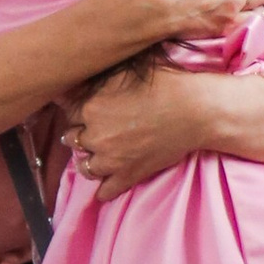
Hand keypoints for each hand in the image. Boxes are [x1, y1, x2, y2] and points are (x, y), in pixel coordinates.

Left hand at [69, 65, 208, 200]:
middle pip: (72, 139)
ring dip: (88, 161)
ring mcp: (110, 159)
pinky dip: (103, 190)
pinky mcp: (128, 175)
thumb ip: (95, 81)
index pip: (68, 112)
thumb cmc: (163, 85)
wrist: (194, 111)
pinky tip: (105, 186)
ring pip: (85, 167)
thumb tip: (73, 85)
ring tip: (96, 155)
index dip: (77, 110)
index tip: (81, 110)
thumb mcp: (123, 73)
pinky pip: (105, 190)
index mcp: (90, 108)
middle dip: (79, 134)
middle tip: (92, 130)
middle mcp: (95, 136)